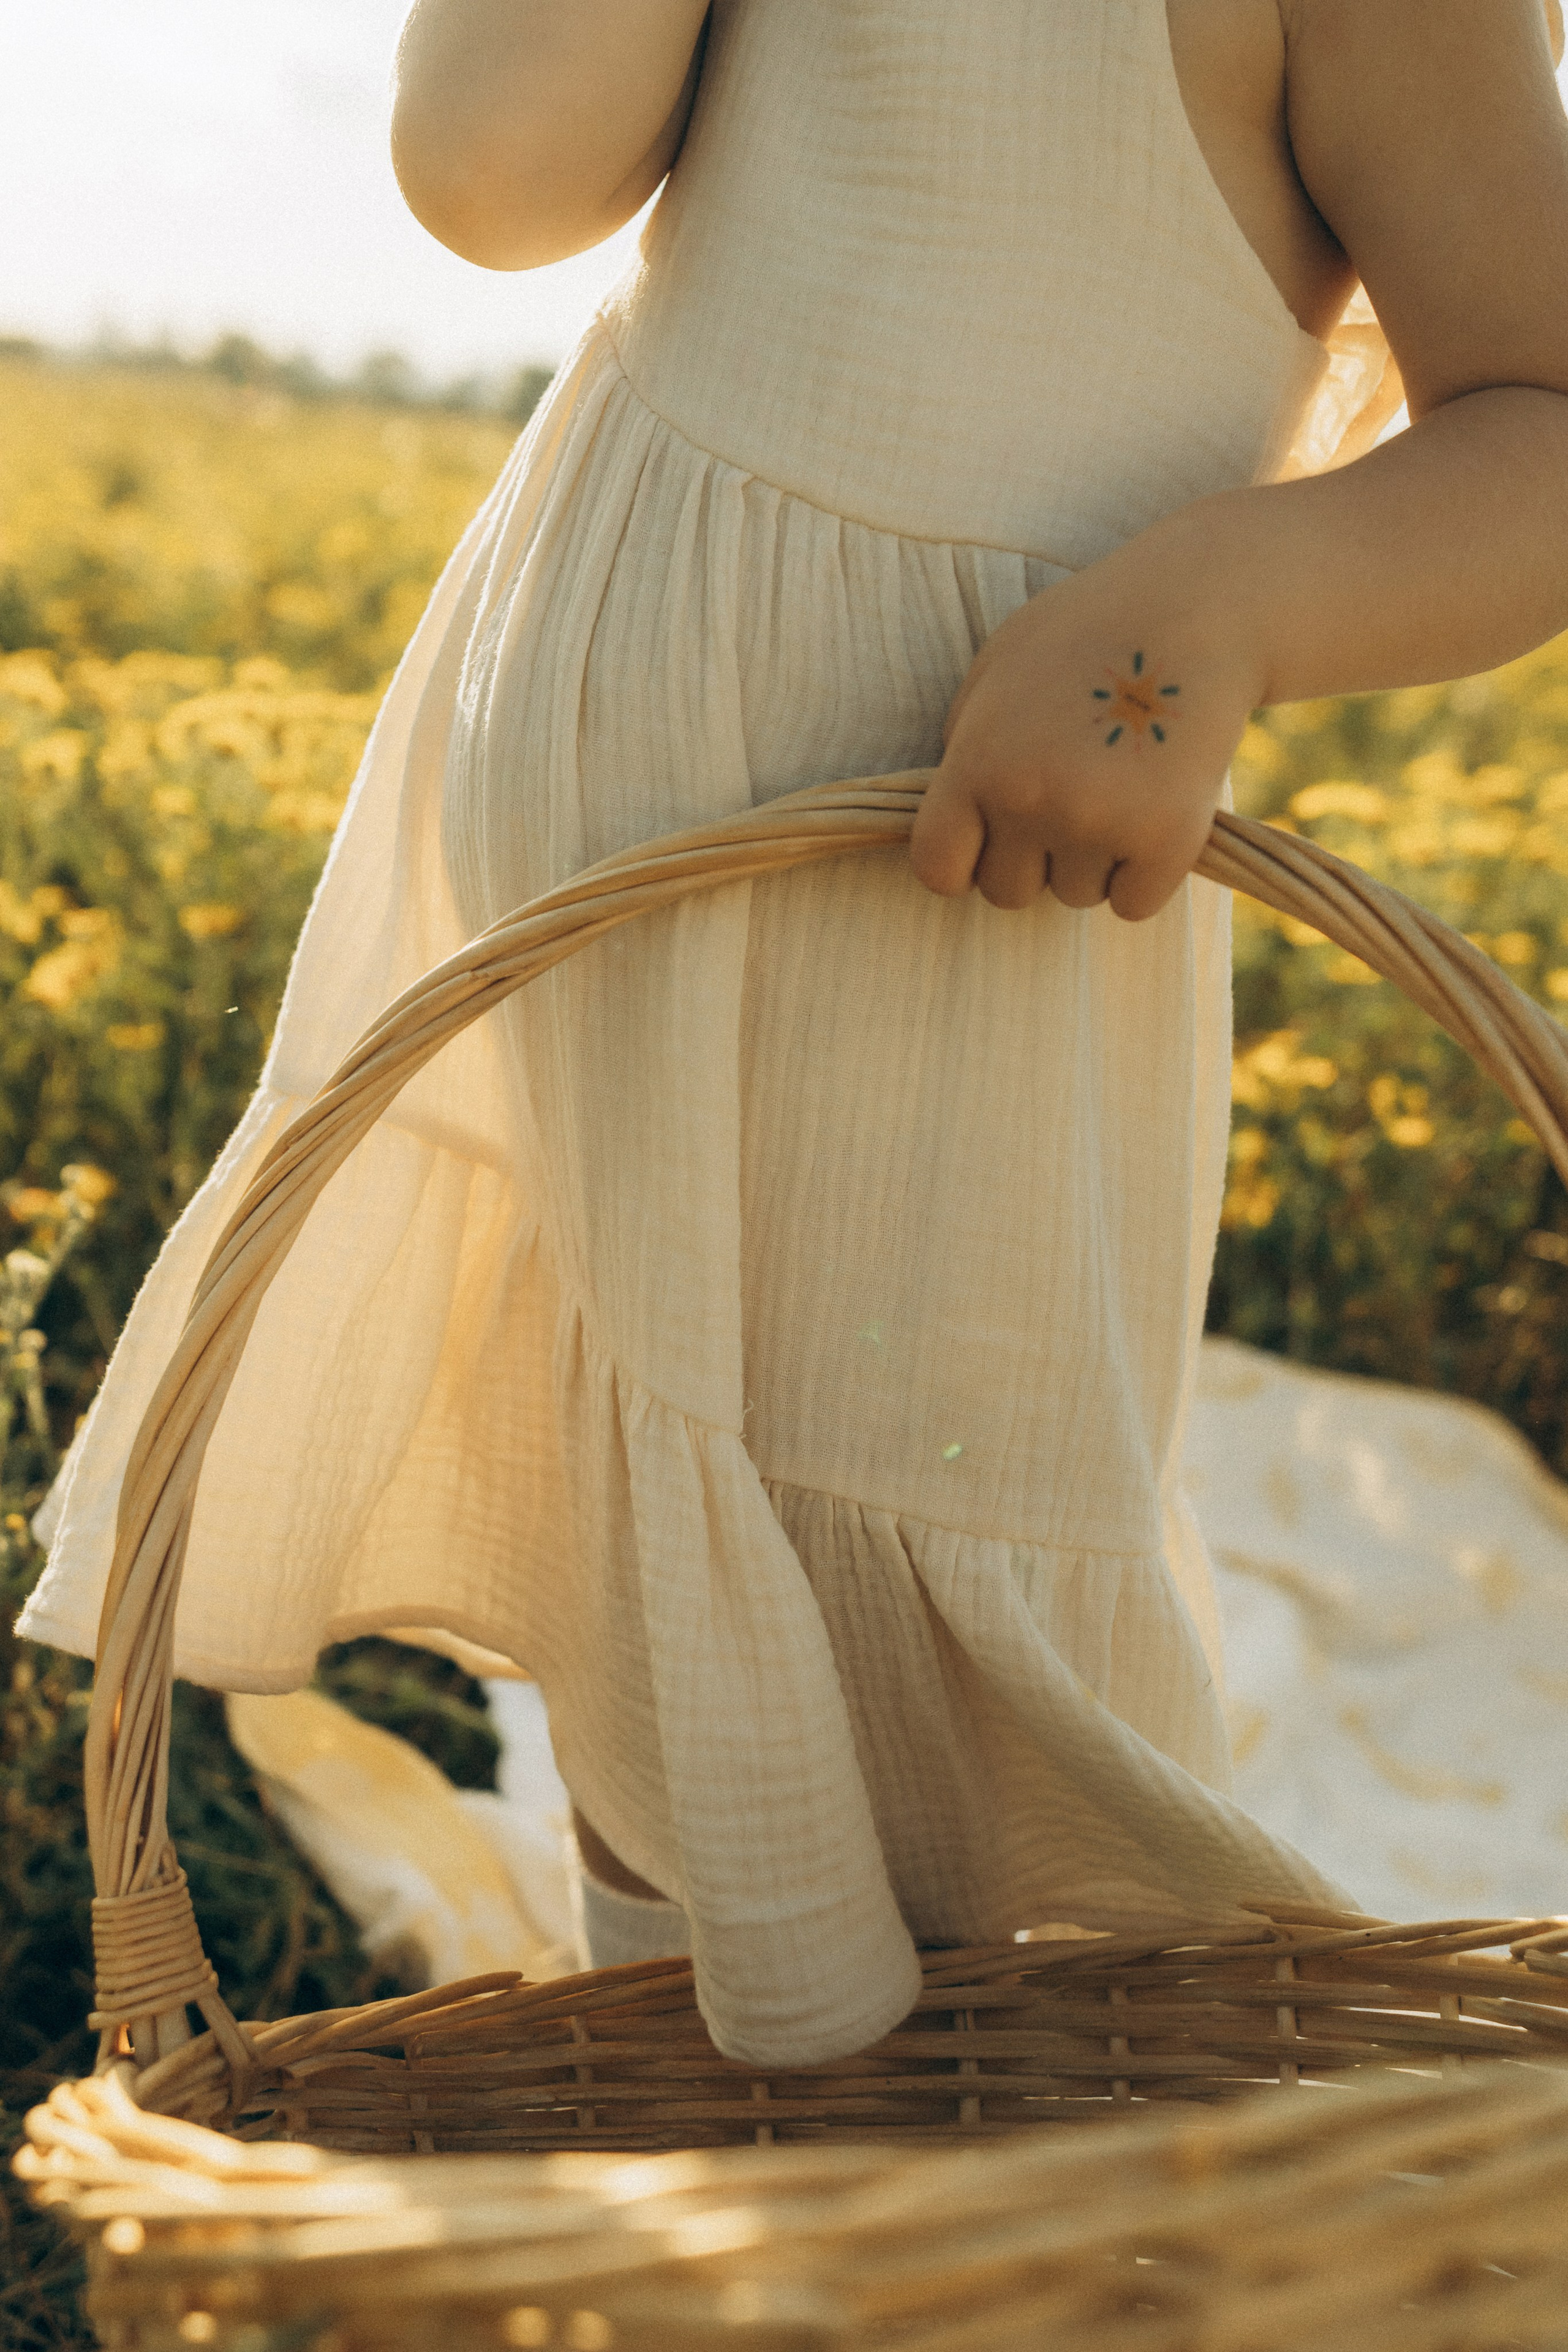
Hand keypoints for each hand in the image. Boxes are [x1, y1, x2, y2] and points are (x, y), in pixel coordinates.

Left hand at [910, 527, 1265, 919]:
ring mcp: (1098, 826)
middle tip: (1069, 800)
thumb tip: (957, 812)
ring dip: (1092, 859)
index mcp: (977, 763)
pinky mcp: (1166, 842)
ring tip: (1120, 786)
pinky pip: (1133, 904)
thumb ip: (965, 743)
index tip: (986, 845)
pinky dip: (1144, 874)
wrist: (1197, 609)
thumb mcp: (998, 668)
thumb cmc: (1088, 631)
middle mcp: (1030, 803)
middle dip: (1031, 859)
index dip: (960, 863)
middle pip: (1007, 892)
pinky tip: (1155, 813)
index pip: (937, 869)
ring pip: (1076, 895)